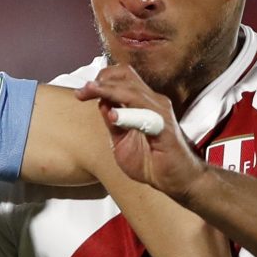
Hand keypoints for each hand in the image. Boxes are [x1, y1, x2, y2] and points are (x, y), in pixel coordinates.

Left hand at [74, 64, 204, 198]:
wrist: (175, 180)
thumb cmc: (151, 162)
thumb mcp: (122, 141)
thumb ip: (113, 123)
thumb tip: (100, 104)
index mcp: (143, 103)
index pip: (122, 79)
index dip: (101, 80)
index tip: (81, 92)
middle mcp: (153, 102)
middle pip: (126, 76)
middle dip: (101, 80)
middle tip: (82, 91)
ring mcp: (160, 113)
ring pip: (133, 91)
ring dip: (109, 90)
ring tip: (90, 91)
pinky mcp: (165, 128)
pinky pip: (145, 115)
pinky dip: (127, 113)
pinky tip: (112, 116)